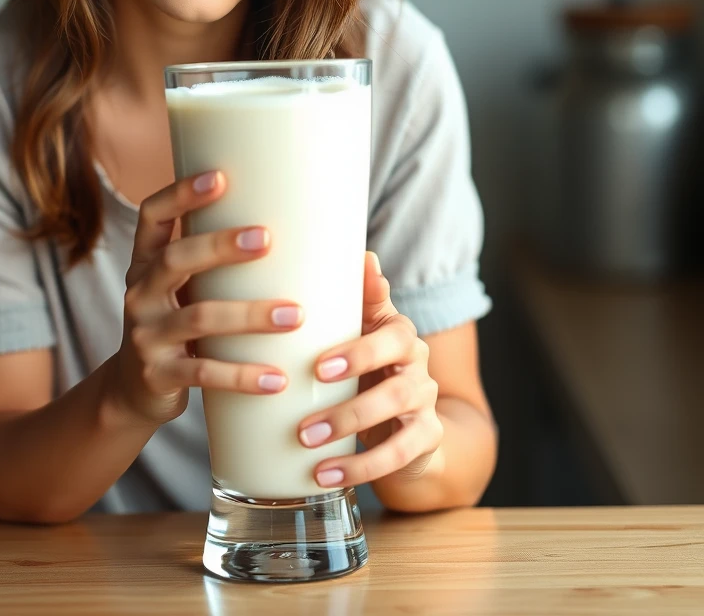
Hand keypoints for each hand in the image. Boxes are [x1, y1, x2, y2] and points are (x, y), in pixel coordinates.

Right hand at [107, 170, 303, 427]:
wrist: (134, 391)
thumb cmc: (174, 325)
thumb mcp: (176, 289)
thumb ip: (206, 261)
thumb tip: (280, 221)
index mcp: (145, 264)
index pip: (152, 216)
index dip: (180, 195)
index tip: (220, 177)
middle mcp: (139, 293)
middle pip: (176, 259)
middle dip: (220, 246)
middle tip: (266, 238)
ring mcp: (145, 335)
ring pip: (199, 318)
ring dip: (250, 315)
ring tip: (294, 315)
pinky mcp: (158, 375)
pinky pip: (204, 372)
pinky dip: (244, 376)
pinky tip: (278, 378)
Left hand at [297, 252, 443, 487]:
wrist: (410, 415)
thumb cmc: (371, 362)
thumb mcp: (362, 329)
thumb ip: (359, 298)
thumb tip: (363, 254)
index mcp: (399, 334)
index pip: (391, 335)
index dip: (359, 352)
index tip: (318, 368)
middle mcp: (418, 367)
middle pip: (396, 386)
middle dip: (349, 404)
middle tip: (304, 422)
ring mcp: (425, 405)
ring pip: (396, 420)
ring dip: (350, 434)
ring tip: (307, 445)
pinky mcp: (425, 440)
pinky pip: (397, 457)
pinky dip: (360, 468)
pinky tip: (324, 476)